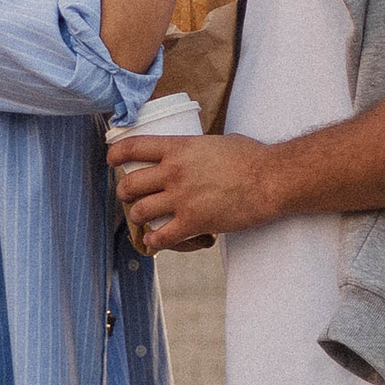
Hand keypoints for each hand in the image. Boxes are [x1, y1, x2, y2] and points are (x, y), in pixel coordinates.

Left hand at [106, 127, 276, 248]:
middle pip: (129, 184)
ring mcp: (182, 198)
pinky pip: (160, 237)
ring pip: (140, 212)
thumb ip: (194, 148)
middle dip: (124, 193)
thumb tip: (189, 152)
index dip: (115, 155)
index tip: (112, 160)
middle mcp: (174, 172)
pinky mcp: (193, 222)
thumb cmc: (251, 157)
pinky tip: (154, 241)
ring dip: (138, 217)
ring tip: (143, 219)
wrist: (272, 179)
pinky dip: (153, 242)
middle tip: (128, 196)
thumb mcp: (214, 142)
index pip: (133, 147)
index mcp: (178, 147)